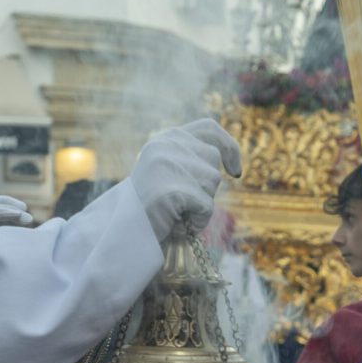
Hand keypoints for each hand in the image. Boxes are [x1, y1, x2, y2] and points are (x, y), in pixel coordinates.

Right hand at [129, 119, 242, 242]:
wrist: (126, 234)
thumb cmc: (152, 209)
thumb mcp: (169, 173)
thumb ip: (190, 159)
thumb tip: (225, 157)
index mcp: (164, 139)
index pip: (208, 128)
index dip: (228, 145)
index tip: (235, 170)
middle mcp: (165, 145)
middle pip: (213, 160)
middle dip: (206, 186)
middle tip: (181, 202)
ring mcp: (168, 165)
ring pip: (212, 182)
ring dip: (201, 205)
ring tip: (176, 213)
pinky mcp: (173, 188)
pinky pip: (206, 206)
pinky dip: (197, 221)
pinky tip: (177, 224)